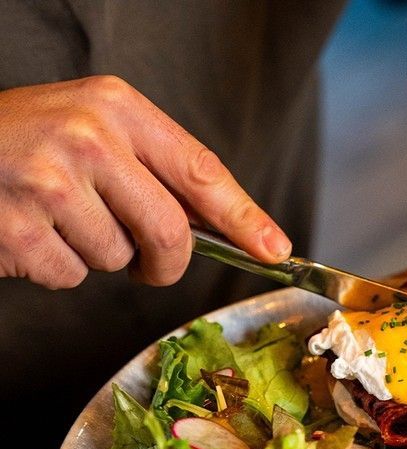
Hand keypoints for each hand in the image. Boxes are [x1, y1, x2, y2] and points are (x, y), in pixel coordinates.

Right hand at [0, 77, 291, 289]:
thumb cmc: (28, 142)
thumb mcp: (92, 128)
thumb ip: (150, 169)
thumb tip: (217, 229)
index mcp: (116, 107)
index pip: (200, 170)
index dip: (244, 217)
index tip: (274, 248)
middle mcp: (87, 137)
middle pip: (170, 232)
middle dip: (166, 261)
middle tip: (148, 263)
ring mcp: (50, 182)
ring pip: (117, 259)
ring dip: (97, 255)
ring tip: (58, 218)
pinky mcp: (21, 228)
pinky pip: (72, 276)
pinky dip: (57, 268)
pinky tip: (33, 232)